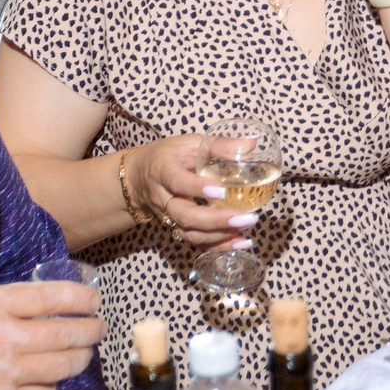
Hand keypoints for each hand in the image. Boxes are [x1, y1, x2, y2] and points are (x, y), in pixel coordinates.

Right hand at [0, 285, 101, 389]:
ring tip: (83, 351)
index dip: (82, 298)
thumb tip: (45, 301)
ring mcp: (5, 374)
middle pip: (67, 334)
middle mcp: (3, 339)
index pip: (52, 298)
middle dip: (92, 329)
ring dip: (81, 357)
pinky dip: (55, 383)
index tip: (94, 300)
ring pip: (63, 366)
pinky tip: (52, 375)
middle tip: (98, 327)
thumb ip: (3, 299)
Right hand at [133, 136, 262, 252]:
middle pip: (185, 216)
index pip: (178, 182)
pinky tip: (240, 242)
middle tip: (245, 217)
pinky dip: (218, 246)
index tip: (222, 192)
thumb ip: (219, 145)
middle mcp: (164, 198)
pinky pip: (195, 242)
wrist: (137, 178)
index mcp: (164, 171)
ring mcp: (168, 217)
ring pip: (190, 233)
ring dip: (220, 236)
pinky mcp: (176, 228)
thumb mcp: (188, 143)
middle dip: (216, 220)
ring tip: (247, 228)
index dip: (197, 188)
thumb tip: (252, 144)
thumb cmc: (167, 156)